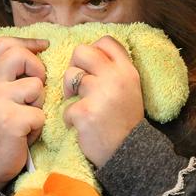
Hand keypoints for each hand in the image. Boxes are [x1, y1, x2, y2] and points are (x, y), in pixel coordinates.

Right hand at [0, 36, 48, 188]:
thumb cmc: (7, 125)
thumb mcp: (5, 95)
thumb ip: (15, 74)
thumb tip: (43, 48)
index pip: (5, 44)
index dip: (28, 42)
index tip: (44, 46)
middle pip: (18, 55)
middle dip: (37, 68)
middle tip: (38, 87)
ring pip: (35, 87)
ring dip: (39, 104)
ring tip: (29, 117)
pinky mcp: (9, 121)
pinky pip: (39, 114)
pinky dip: (39, 126)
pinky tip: (27, 134)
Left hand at [63, 36, 143, 167]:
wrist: (128, 154)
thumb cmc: (124, 120)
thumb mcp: (130, 88)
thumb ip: (114, 70)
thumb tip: (89, 54)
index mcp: (127, 70)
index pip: (105, 41)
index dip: (93, 50)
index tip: (92, 66)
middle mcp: (115, 78)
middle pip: (81, 51)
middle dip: (75, 66)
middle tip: (79, 84)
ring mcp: (99, 95)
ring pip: (69, 77)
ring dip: (70, 93)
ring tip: (82, 106)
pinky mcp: (85, 113)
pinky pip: (66, 107)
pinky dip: (70, 118)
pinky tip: (82, 126)